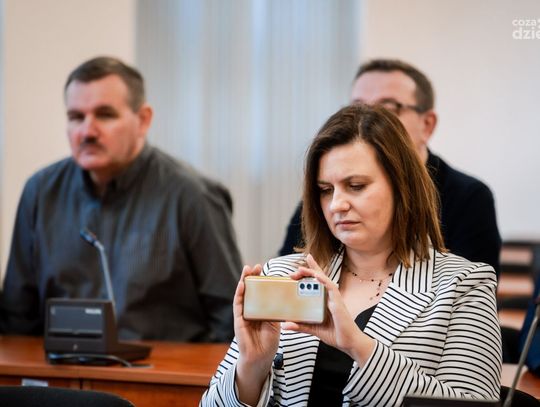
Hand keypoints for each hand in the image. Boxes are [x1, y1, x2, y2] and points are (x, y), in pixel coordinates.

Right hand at [234, 265, 279, 403]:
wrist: (260, 359)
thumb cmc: (268, 342)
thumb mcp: (276, 323)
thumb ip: (277, 312)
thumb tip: (287, 299)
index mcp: (260, 309)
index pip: (260, 291)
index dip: (261, 280)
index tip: (265, 269)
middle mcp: (250, 309)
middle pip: (250, 289)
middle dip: (252, 277)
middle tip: (256, 265)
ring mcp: (243, 314)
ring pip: (242, 294)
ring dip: (244, 281)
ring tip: (247, 269)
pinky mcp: (238, 320)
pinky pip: (238, 305)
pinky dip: (239, 294)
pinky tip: (242, 285)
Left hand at [282, 254, 374, 363]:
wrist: (348, 343)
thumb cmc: (334, 333)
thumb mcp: (313, 329)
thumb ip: (300, 326)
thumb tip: (285, 324)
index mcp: (324, 300)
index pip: (318, 281)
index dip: (312, 270)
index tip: (304, 261)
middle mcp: (329, 296)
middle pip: (319, 278)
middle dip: (308, 271)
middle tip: (294, 271)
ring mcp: (334, 298)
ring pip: (324, 280)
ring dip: (313, 272)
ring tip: (301, 269)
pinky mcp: (338, 303)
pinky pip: (331, 288)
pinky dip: (324, 281)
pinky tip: (317, 276)